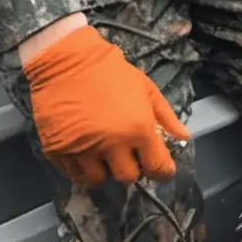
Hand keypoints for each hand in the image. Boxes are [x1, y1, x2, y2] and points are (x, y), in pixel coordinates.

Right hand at [22, 24, 190, 186]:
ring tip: (105, 153)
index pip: (157, 167)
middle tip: (129, 154)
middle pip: (128, 177)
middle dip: (133, 168)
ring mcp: (82, 150)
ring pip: (98, 180)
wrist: (69, 61)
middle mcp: (111, 145)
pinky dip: (82, 169)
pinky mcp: (57, 152)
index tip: (161, 167)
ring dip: (105, 170)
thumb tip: (184, 138)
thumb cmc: (112, 72)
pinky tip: (86, 153)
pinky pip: (73, 175)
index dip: (162, 170)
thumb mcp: (146, 89)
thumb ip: (166, 117)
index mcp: (138, 128)